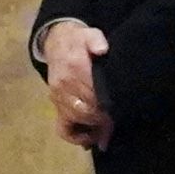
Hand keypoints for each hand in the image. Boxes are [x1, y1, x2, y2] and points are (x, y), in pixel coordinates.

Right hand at [37, 18, 110, 144]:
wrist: (57, 43)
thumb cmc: (78, 41)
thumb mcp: (89, 34)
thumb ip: (96, 40)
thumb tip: (102, 49)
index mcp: (74, 68)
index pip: (92, 93)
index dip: (106, 104)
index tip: (118, 109)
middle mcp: (63, 85)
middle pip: (85, 110)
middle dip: (102, 119)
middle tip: (116, 122)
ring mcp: (58, 97)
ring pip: (75, 120)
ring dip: (93, 127)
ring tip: (107, 132)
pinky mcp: (56, 106)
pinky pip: (63, 128)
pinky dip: (76, 137)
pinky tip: (89, 140)